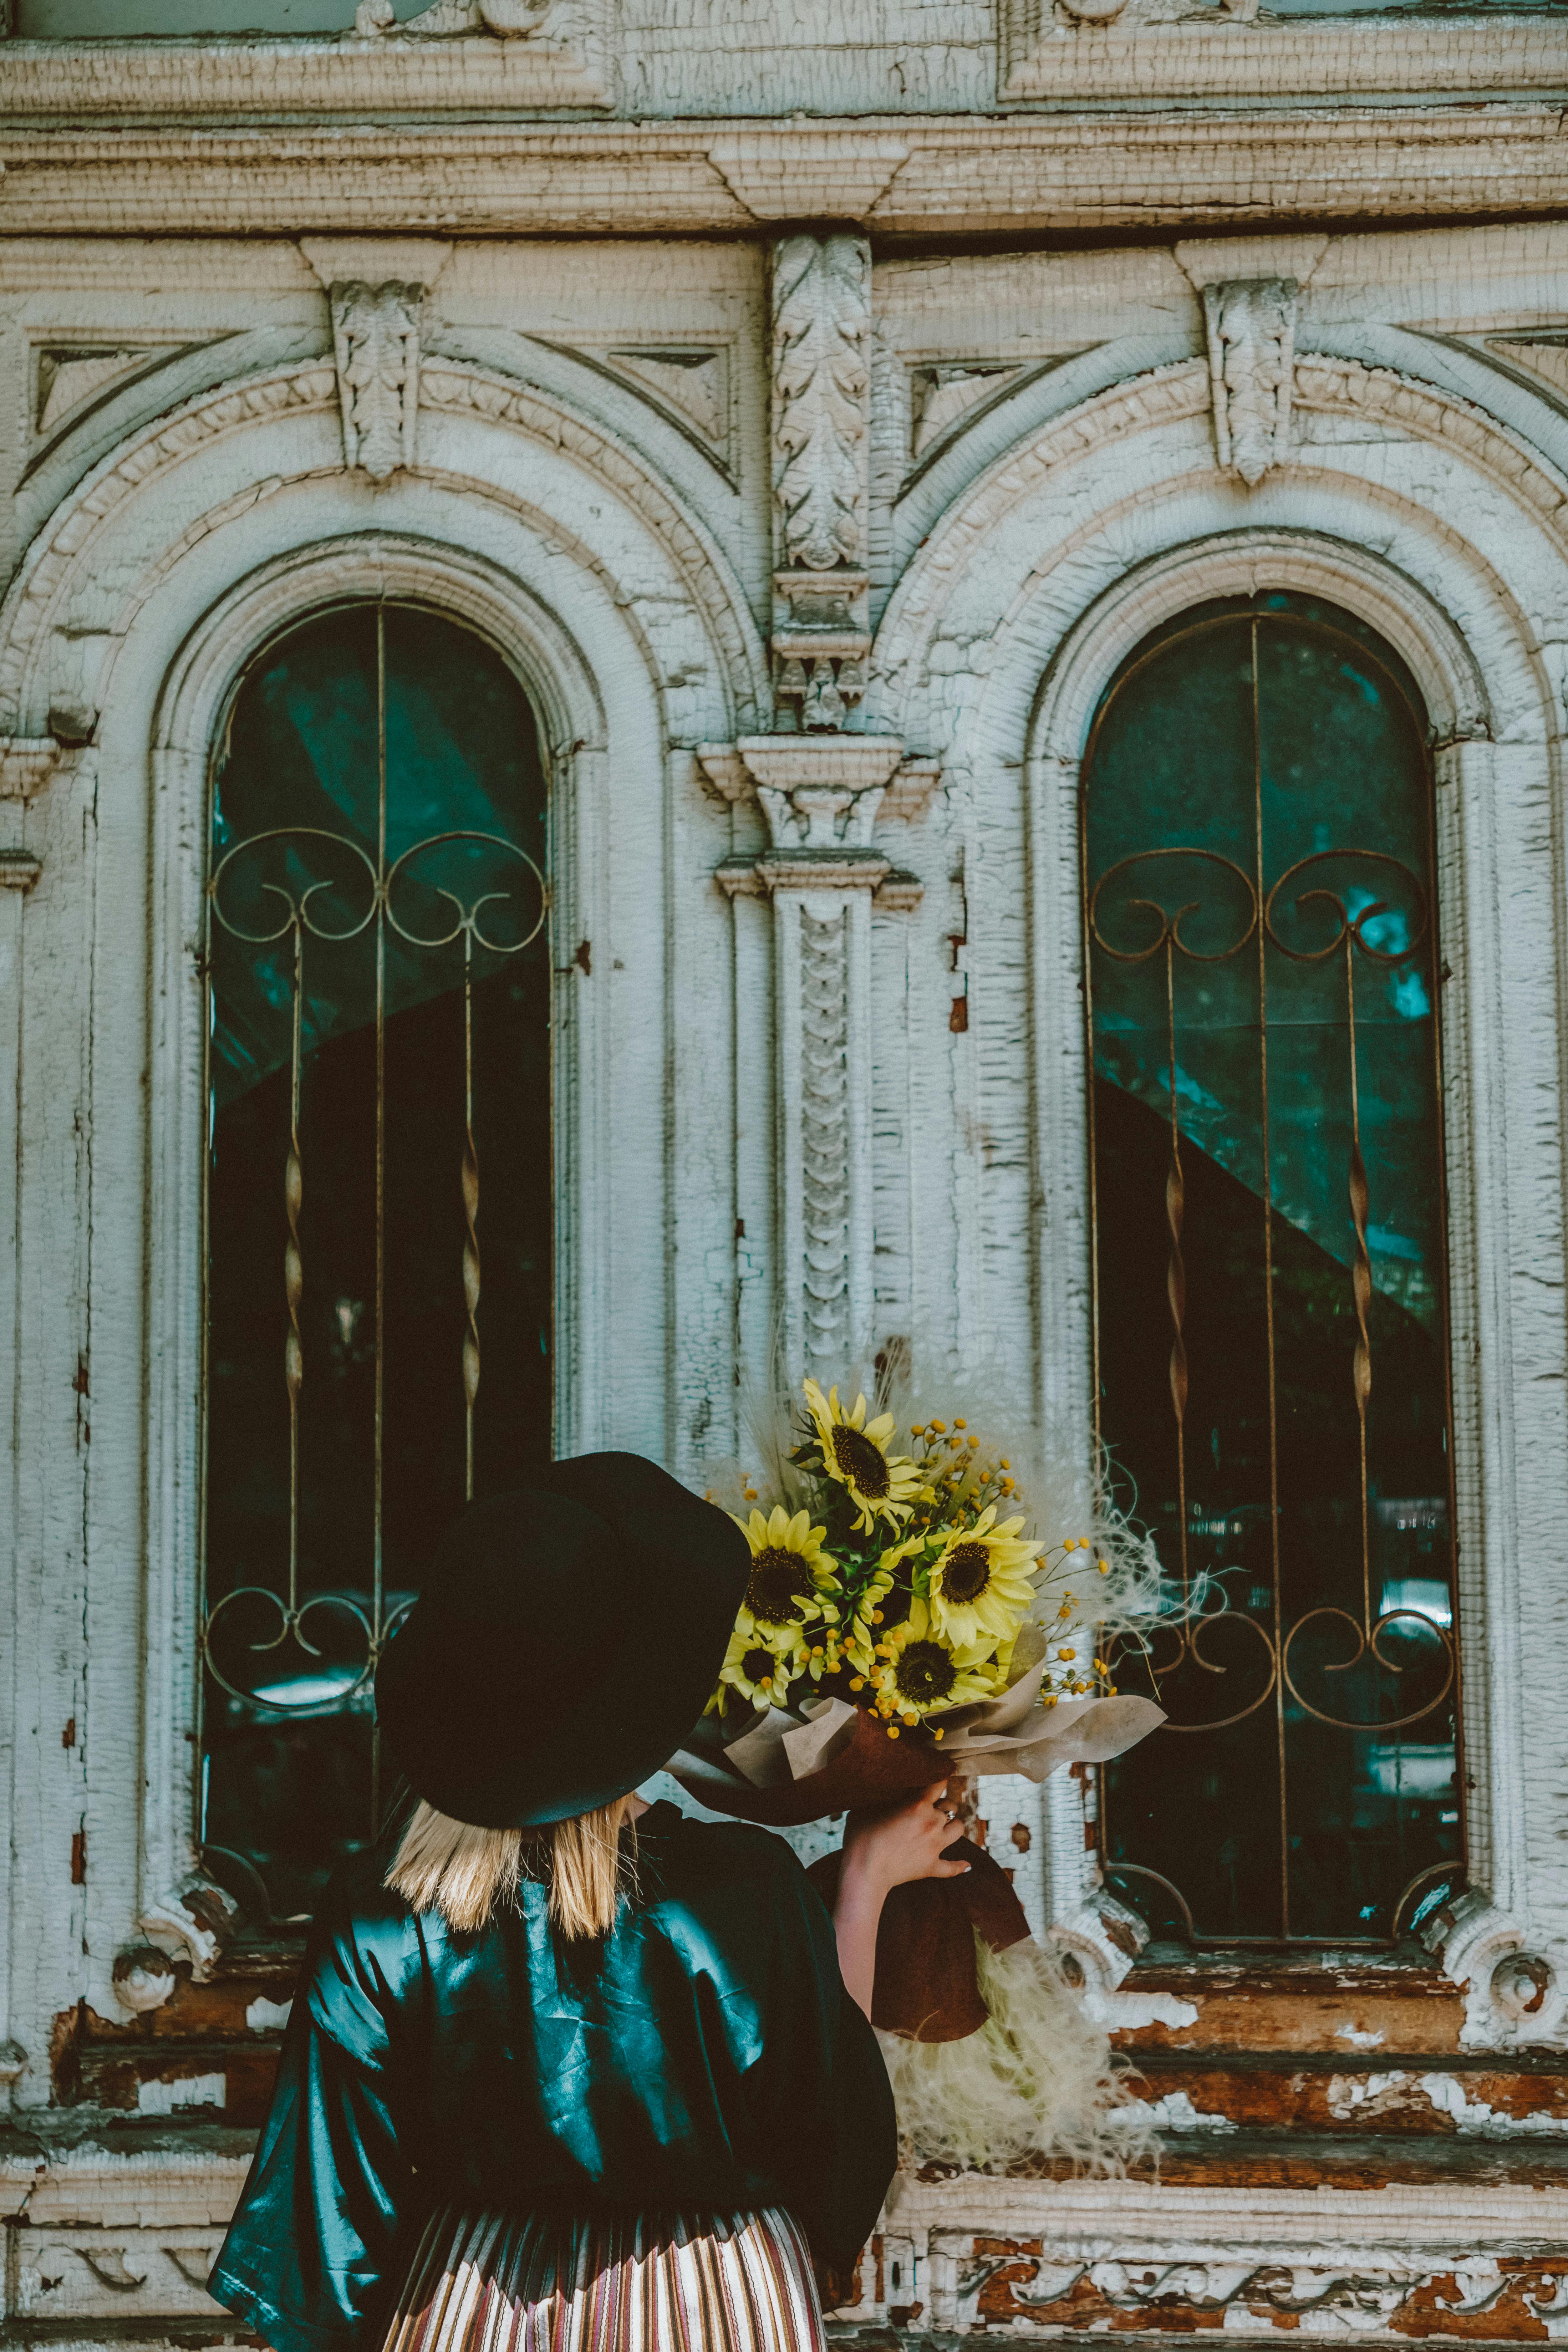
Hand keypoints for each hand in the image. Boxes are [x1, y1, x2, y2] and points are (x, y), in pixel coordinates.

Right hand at [841, 1779, 971, 1898]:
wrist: (864, 1871)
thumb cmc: (861, 1836)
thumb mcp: (868, 1808)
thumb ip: (883, 1797)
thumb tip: (884, 1790)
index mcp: (918, 1805)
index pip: (939, 1783)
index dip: (939, 1778)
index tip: (936, 1778)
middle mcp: (932, 1823)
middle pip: (951, 1806)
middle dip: (943, 1804)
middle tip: (930, 1807)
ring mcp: (935, 1846)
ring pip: (959, 1829)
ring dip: (952, 1826)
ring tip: (943, 1827)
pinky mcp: (932, 1867)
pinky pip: (953, 1868)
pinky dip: (959, 1866)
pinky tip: (967, 1866)